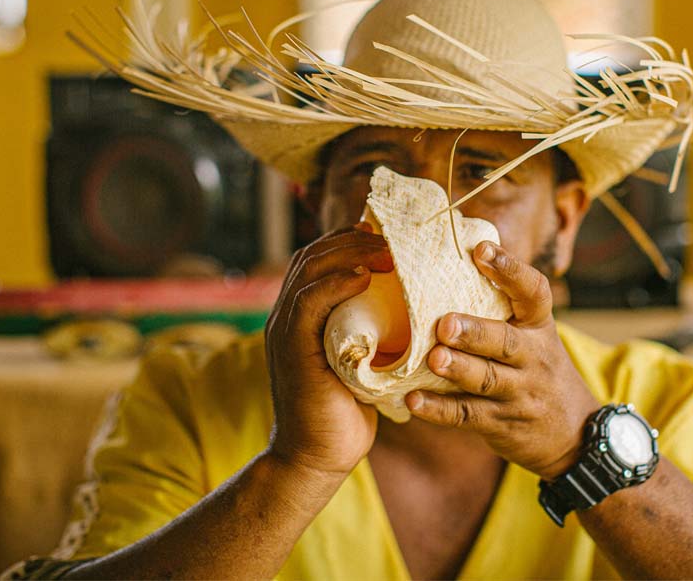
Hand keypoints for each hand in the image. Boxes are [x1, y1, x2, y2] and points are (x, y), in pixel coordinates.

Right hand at [265, 223, 392, 476]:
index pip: (317, 260)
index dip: (347, 240)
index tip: (384, 234)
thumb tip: (408, 309)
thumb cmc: (346, 412)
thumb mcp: (360, 361)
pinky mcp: (291, 348)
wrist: (316, 458)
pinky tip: (363, 275)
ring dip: (348, 253)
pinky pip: (309, 302)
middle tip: (390, 236)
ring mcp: (284, 330)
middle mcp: (286, 316)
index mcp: (300, 315)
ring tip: (384, 249)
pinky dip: (336, 282)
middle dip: (351, 239)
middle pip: (312, 256)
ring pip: (309, 271)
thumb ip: (367, 332)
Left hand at [406, 241, 599, 479]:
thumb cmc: (538, 370)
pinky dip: (439, 409)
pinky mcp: (501, 423)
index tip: (481, 249)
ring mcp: (519, 393)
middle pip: (505, 343)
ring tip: (433, 359)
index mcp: (538, 327)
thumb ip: (504, 308)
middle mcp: (533, 358)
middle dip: (475, 332)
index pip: (533, 293)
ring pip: (486, 380)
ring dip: (458, 369)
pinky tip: (413, 400)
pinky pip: (468, 416)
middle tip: (445, 324)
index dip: (509, 269)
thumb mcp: (535, 336)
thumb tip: (457, 253)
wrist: (574, 434)